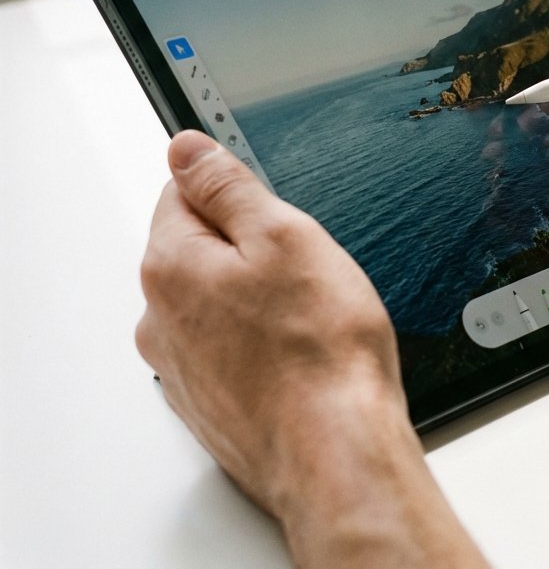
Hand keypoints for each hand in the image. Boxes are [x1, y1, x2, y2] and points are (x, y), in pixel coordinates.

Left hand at [136, 131, 485, 567]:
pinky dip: (260, 340)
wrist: (335, 453)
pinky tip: (301, 351)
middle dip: (249, 245)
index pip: (180, 191)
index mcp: (172, 265)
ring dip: (256, 295)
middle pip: (199, 247)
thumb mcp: (283, 234)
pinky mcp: (209, 401)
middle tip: (303, 265)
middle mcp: (161, 318)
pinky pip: (230, 346)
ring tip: (309, 315)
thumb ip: (228, 186)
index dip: (235, 189)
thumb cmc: (319, 349)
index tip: (271, 207)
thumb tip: (186, 149)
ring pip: (218, 299)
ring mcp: (182, 366)